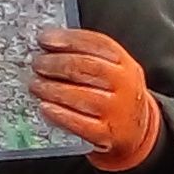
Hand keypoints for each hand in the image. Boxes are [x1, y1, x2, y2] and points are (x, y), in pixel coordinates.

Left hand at [31, 28, 165, 173]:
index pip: (96, 44)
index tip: (44, 39)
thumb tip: (51, 43)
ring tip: (35, 85)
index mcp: (126, 65)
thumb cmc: (117, 94)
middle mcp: (125, 86)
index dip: (68, 39)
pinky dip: (58, 114)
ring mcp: (117, 111)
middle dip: (56, 63)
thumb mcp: (116, 69)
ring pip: (79, 95)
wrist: (137, 130)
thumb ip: (90, 55)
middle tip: (37, 64)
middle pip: (86, 67)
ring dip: (51, 88)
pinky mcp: (105, 134)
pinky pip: (78, 123)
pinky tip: (44, 107)